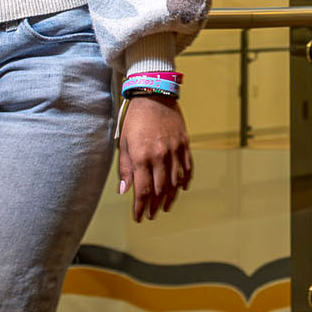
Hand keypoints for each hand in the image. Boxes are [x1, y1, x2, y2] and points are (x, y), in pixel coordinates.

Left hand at [118, 97, 192, 221]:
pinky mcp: (184, 143)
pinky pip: (187, 168)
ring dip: (170, 198)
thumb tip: (125, 191)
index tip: (139, 217)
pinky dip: (185, 181)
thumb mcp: (124, 142)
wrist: (154, 94)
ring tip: (165, 207)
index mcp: (141, 157)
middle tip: (151, 214)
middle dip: (154, 206)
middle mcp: (159, 156)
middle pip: (159, 190)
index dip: (140, 207)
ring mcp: (174, 150)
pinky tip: (181, 189)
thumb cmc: (135, 119)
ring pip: (175, 182)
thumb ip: (125, 168)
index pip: (142, 191)